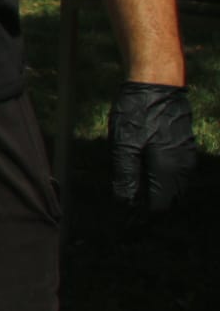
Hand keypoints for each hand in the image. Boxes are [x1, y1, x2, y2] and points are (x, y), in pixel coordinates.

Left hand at [109, 81, 196, 217]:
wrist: (157, 83)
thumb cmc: (138, 111)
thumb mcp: (124, 145)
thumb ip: (125, 177)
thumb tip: (125, 204)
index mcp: (169, 171)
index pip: (158, 209)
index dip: (140, 221)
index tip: (123, 228)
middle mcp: (183, 168)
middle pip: (167, 203)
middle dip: (147, 212)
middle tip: (124, 216)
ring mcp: (186, 158)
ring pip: (172, 190)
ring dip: (153, 198)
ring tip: (129, 199)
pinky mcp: (184, 149)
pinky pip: (174, 176)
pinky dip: (159, 184)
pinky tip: (141, 179)